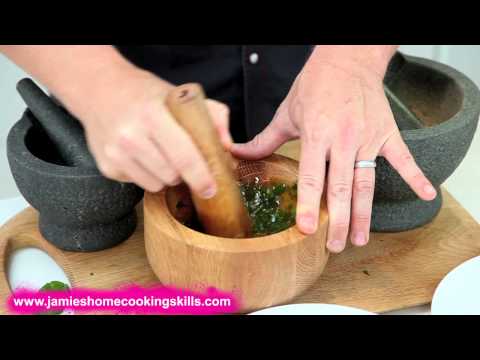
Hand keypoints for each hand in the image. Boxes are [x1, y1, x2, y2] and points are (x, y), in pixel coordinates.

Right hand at [79, 69, 231, 195]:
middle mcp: (130, 136)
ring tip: (161, 155)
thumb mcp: (181, 94)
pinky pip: (139, 184)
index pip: (183, 156)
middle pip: (172, 175)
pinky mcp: (107, 167)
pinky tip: (143, 156)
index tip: (211, 189)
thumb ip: (213, 116)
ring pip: (156, 185)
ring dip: (166, 177)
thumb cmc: (145, 94)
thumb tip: (227, 147)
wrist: (99, 89)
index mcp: (152, 115)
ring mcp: (115, 154)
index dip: (201, 177)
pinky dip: (148, 175)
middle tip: (183, 160)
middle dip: (185, 174)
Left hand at [231, 46, 436, 252]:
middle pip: (341, 187)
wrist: (347, 59)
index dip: (308, 204)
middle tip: (335, 245)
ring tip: (359, 238)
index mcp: (317, 134)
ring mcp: (368, 138)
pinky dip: (416, 177)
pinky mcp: (387, 133)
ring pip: (367, 182)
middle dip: (338, 220)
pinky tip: (426, 196)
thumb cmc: (315, 86)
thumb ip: (264, 139)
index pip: (311, 176)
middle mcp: (343, 139)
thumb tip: (237, 153)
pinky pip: (404, 158)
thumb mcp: (286, 113)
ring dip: (364, 213)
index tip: (307, 229)